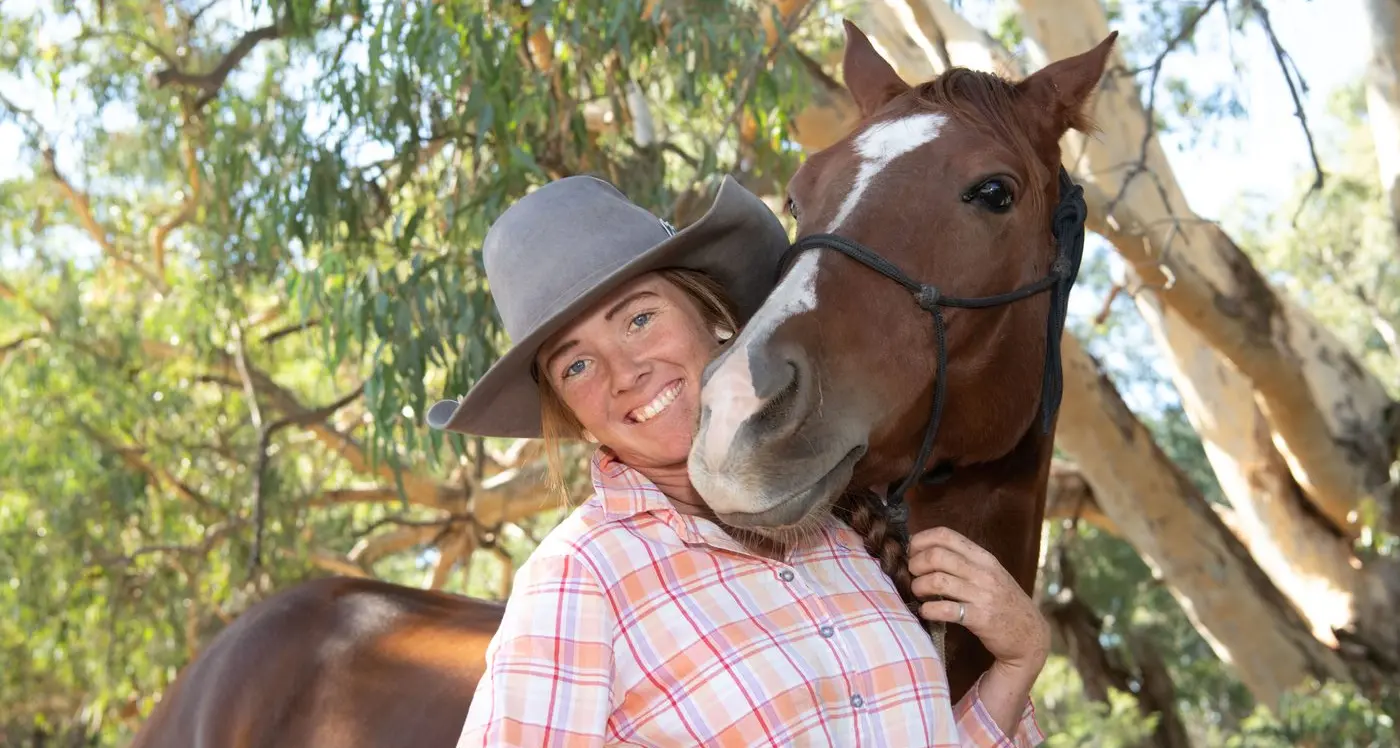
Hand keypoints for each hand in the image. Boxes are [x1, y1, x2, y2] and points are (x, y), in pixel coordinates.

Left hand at [907, 526, 1049, 672]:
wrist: (1030, 635)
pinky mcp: (980, 618)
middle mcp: (983, 572)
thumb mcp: (989, 574)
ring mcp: (983, 595)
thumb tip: (926, 552)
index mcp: (983, 557)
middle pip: (936, 556)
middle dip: (915, 564)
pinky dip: (929, 610)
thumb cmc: (1004, 603)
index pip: (946, 535)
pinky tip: (926, 612)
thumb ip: (964, 562)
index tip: (911, 552)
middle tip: (911, 576)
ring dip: (918, 587)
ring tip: (918, 594)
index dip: (921, 540)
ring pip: (937, 580)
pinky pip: (946, 609)